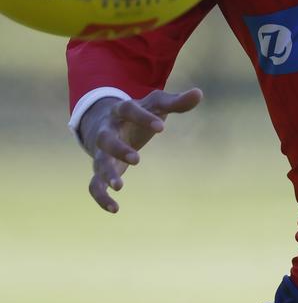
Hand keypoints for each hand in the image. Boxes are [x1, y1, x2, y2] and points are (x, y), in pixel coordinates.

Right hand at [79, 88, 202, 212]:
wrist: (107, 121)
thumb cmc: (139, 112)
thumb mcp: (156, 103)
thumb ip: (176, 102)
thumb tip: (199, 93)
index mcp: (120, 111)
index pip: (128, 109)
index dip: (143, 117)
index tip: (162, 127)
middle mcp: (107, 131)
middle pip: (105, 139)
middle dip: (118, 149)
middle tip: (136, 160)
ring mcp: (101, 151)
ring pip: (98, 162)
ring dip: (107, 174)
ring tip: (120, 187)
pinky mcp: (100, 170)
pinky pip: (94, 184)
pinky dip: (100, 197)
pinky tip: (115, 209)